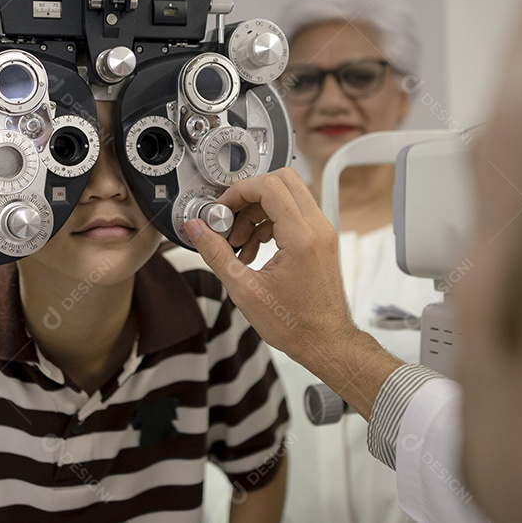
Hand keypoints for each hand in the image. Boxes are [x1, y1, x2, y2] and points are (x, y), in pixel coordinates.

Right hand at [185, 168, 403, 418]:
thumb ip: (216, 254)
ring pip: (288, 196)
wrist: (325, 342)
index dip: (239, 192)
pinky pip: (294, 214)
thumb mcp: (244, 290)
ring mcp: (322, 233)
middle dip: (249, 195)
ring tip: (238, 244)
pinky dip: (270, 223)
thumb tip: (196, 229)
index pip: (270, 187)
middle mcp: (317, 228)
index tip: (222, 209)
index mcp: (301, 237)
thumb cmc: (295, 324)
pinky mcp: (321, 240)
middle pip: (283, 181)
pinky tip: (253, 251)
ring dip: (258, 212)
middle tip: (230, 217)